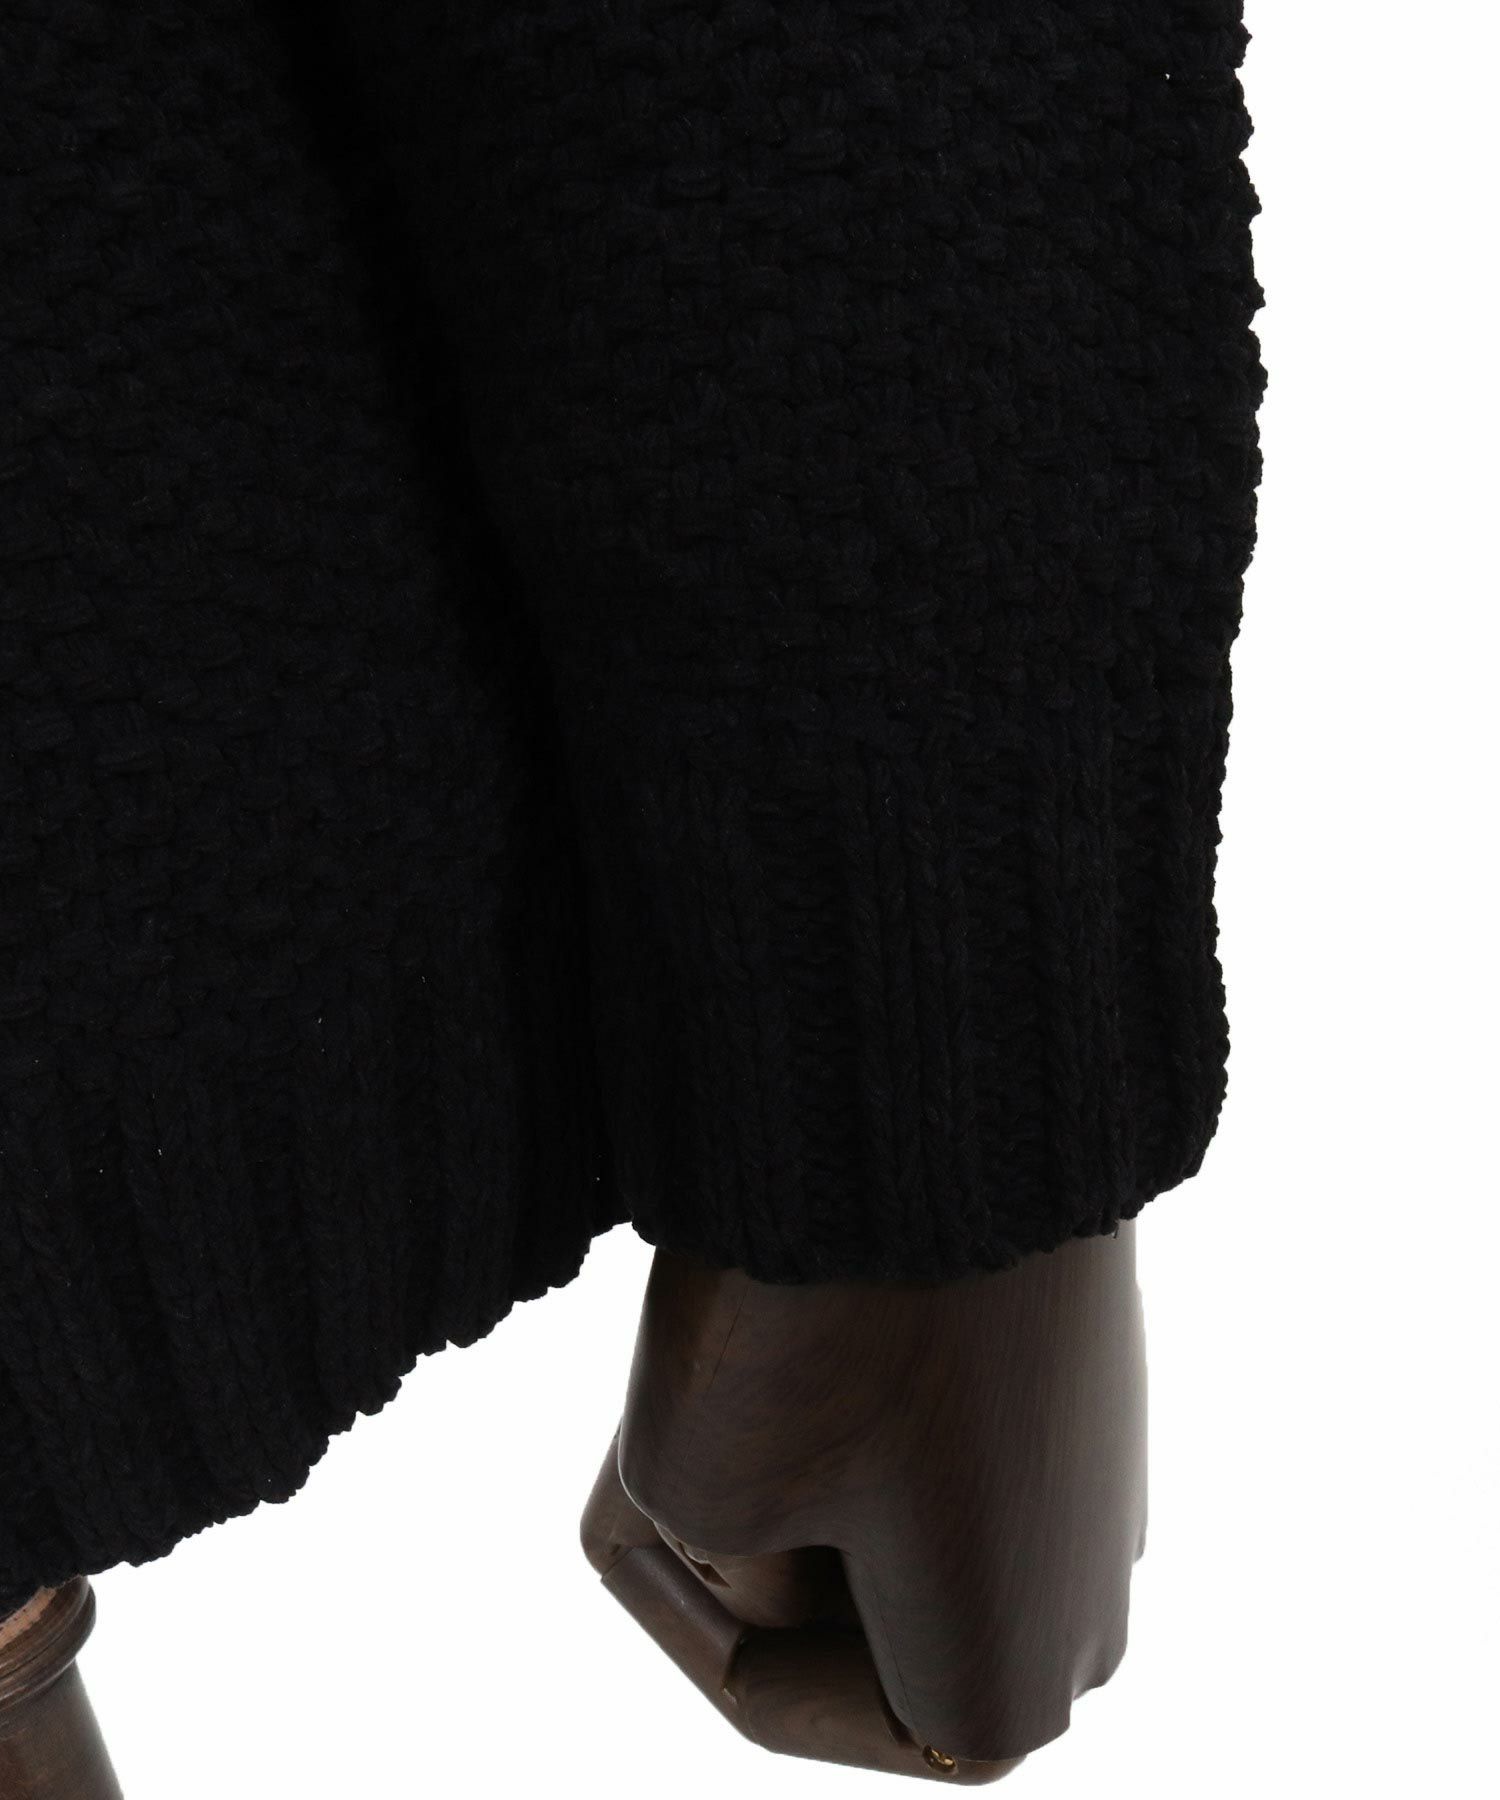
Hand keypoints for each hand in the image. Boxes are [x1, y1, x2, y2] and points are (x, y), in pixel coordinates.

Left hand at [583, 1226, 1145, 1778]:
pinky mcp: (1087, 1372)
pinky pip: (942, 1423)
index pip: (775, 1691)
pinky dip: (860, 1380)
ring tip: (753, 1341)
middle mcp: (1082, 1606)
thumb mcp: (685, 1484)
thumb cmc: (824, 1315)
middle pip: (833, 1604)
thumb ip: (707, 1548)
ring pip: (881, 1504)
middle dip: (743, 1525)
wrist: (958, 1102)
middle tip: (699, 1405)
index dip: (679, 1601)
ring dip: (794, 1445)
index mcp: (1006, 1693)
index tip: (648, 1491)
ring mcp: (1098, 1478)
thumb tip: (800, 1460)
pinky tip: (825, 1300)